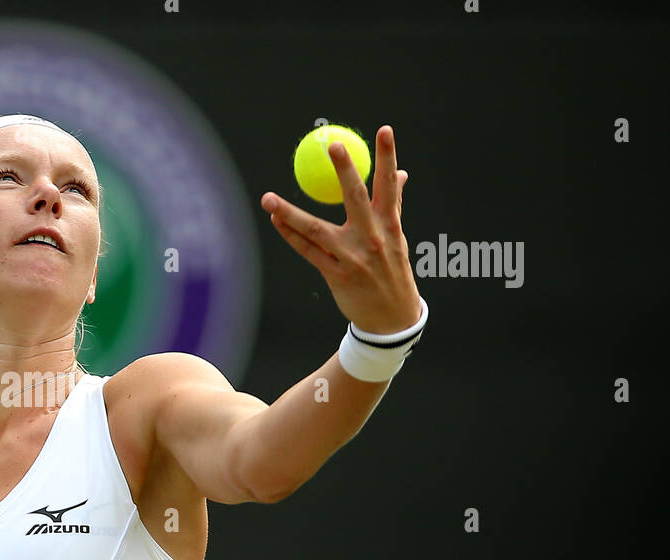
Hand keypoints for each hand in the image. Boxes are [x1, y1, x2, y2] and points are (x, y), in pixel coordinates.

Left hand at [260, 125, 422, 333]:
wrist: (392, 318)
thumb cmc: (393, 270)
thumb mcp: (397, 238)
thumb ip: (393, 205)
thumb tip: (401, 174)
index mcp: (390, 225)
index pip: (389, 184)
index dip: (387, 157)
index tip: (384, 131)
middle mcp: (372, 238)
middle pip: (357, 198)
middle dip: (346, 171)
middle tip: (333, 145)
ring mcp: (352, 257)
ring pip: (317, 229)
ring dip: (290, 212)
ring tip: (268, 197)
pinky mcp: (335, 275)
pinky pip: (307, 252)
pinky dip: (290, 235)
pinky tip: (275, 220)